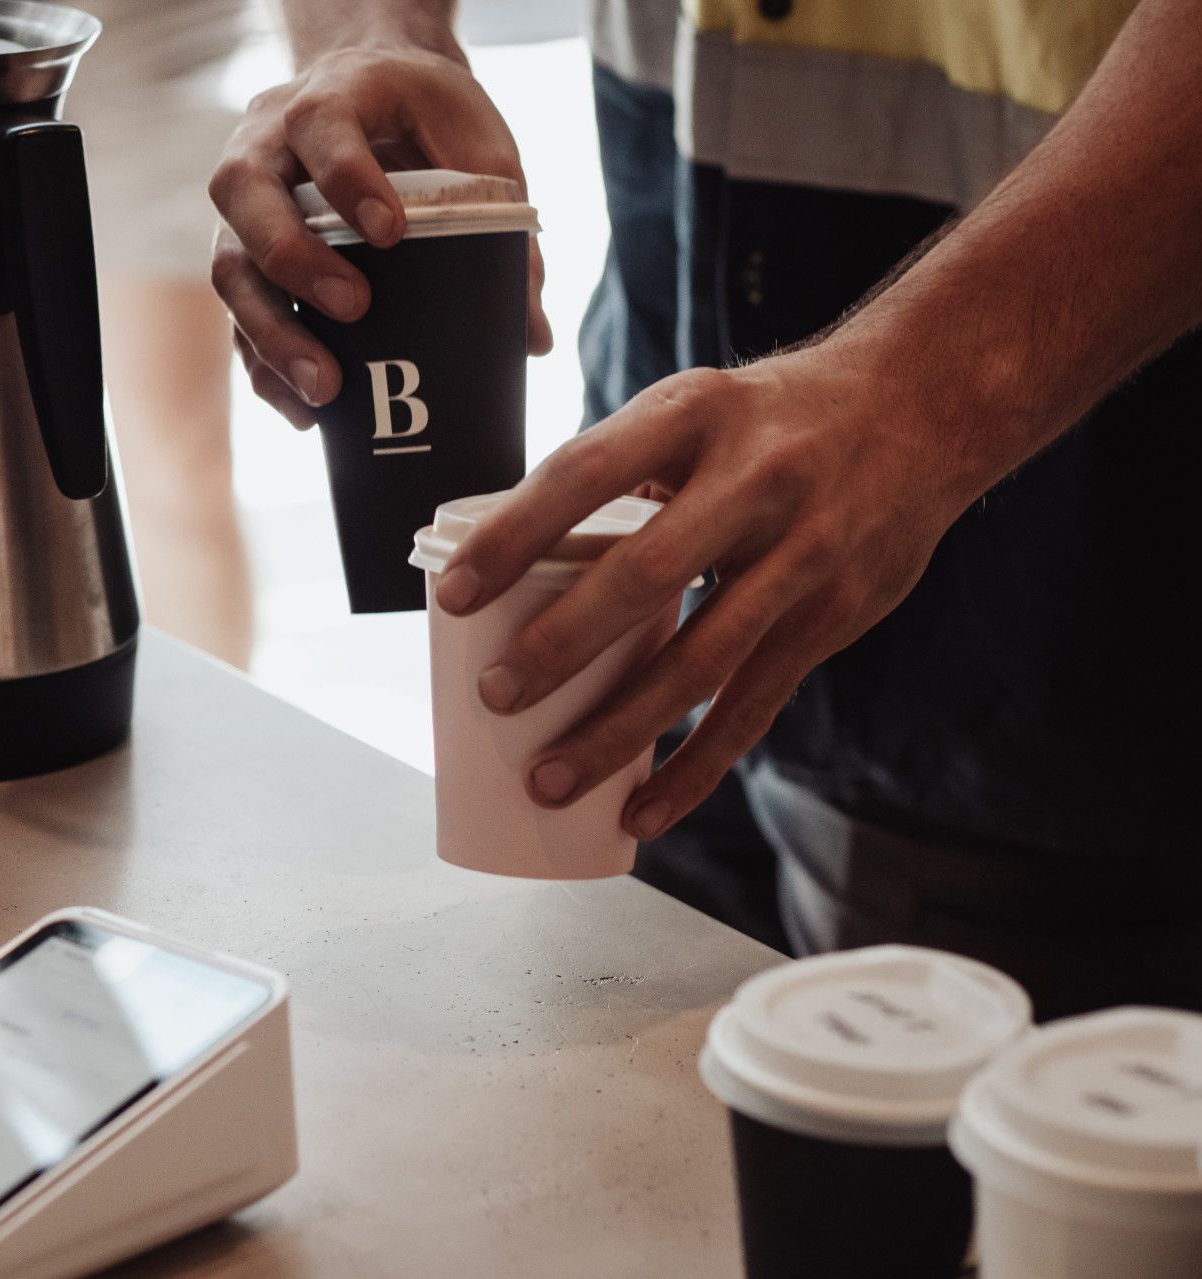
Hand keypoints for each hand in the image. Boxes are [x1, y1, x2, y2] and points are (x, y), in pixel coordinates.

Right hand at [208, 46, 551, 428]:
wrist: (375, 90)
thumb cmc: (428, 117)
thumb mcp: (478, 146)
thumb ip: (505, 226)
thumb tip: (532, 339)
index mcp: (331, 94)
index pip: (320, 125)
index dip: (347, 177)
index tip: (391, 232)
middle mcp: (266, 141)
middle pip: (244, 194)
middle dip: (294, 260)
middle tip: (354, 309)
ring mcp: (244, 202)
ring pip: (229, 265)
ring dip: (271, 333)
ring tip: (325, 391)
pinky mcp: (242, 254)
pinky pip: (237, 314)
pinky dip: (265, 366)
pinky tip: (305, 412)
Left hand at [432, 342, 990, 838]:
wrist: (925, 405)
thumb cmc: (769, 419)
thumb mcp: (694, 407)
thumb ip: (616, 469)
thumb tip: (507, 554)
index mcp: (696, 412)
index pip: (585, 474)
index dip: (514, 535)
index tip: (453, 595)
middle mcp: (757, 480)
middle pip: (645, 575)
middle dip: (561, 646)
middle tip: (494, 696)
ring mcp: (804, 554)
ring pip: (702, 660)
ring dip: (619, 730)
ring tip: (549, 780)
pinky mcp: (834, 616)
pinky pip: (754, 705)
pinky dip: (696, 767)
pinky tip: (643, 811)